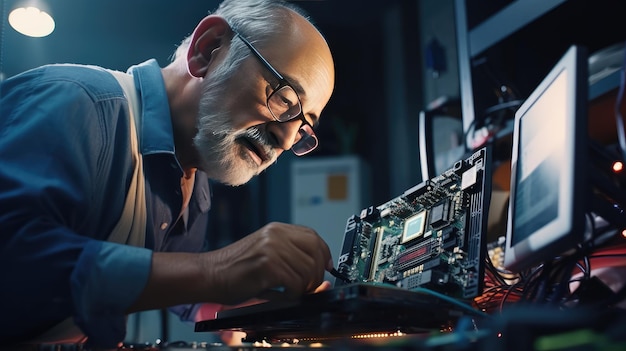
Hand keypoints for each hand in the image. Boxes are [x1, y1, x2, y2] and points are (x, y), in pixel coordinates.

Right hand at [202, 222, 332, 304]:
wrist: (209, 275)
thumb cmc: (235, 270)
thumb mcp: (265, 255)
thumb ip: (290, 258)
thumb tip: (321, 273)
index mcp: (277, 230)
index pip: (314, 237)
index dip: (324, 255)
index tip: (327, 268)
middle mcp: (276, 234)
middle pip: (317, 252)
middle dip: (318, 274)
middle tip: (308, 287)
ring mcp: (271, 248)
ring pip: (308, 270)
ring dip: (304, 287)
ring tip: (291, 292)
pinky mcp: (267, 265)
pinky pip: (295, 283)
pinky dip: (293, 295)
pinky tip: (281, 295)